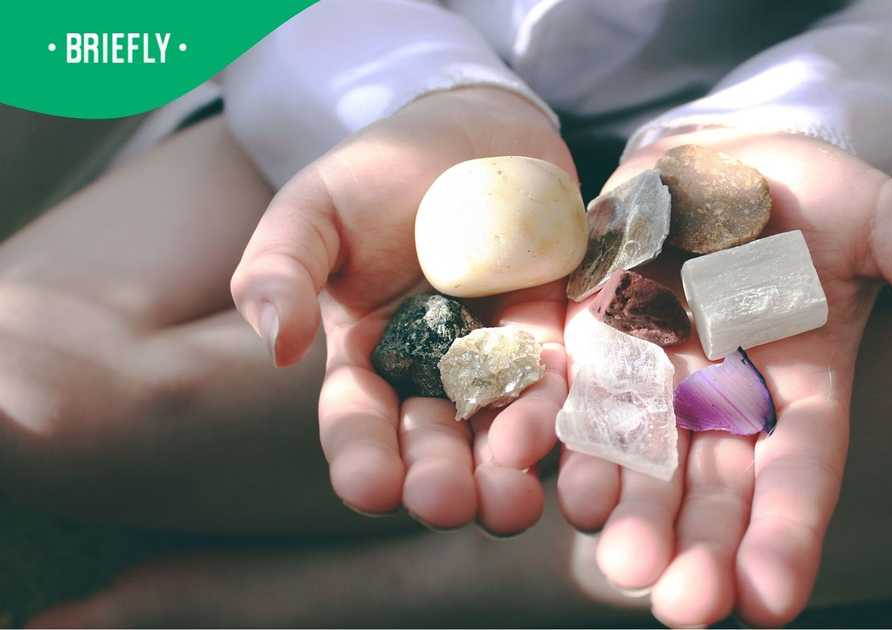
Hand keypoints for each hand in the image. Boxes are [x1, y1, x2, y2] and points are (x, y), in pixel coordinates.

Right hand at [231, 87, 574, 534]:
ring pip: (501, 426)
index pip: (358, 420)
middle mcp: (432, 371)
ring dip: (507, 465)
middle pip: (434, 440)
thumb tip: (279, 349)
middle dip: (439, 479)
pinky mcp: (554, 329)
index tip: (371, 489)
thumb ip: (281, 270)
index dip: (363, 458)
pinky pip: (560, 374)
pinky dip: (560, 402)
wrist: (472, 131)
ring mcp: (497, 354)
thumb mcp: (314, 209)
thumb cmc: (380, 171)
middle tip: (448, 505)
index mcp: (365, 355)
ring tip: (512, 495)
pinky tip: (561, 422)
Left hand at [557, 131, 891, 625]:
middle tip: (686, 606)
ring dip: (627, 511)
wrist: (713, 157)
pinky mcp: (588, 339)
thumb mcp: (883, 221)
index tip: (772, 599)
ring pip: (637, 457)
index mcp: (800, 385)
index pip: (799, 470)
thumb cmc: (806, 194)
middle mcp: (721, 399)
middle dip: (699, 548)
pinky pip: (571, 394)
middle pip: (711, 487)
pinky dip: (561, 435)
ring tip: (620, 558)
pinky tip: (552, 478)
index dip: (787, 531)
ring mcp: (649, 373)